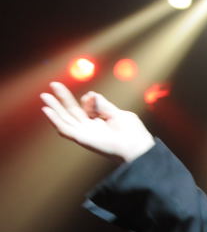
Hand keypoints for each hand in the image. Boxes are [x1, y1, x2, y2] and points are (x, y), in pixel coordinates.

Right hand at [40, 82, 154, 162]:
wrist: (136, 147)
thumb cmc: (133, 133)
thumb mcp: (118, 113)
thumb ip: (102, 105)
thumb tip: (90, 94)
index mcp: (101, 121)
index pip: (87, 107)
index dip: (87, 100)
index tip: (91, 97)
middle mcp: (91, 128)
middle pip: (72, 111)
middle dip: (63, 98)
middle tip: (53, 84)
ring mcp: (86, 133)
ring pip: (66, 119)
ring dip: (54, 107)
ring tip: (45, 95)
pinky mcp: (82, 139)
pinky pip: (66, 130)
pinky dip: (55, 120)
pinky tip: (47, 111)